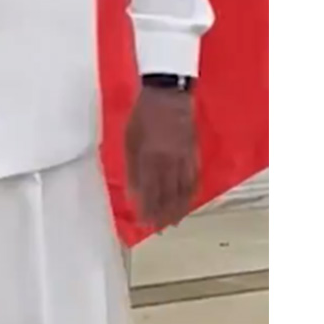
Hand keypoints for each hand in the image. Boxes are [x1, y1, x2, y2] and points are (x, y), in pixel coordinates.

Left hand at [124, 86, 198, 227]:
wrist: (168, 94)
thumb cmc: (143, 115)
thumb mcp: (129, 139)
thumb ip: (131, 168)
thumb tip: (132, 194)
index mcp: (149, 157)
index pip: (148, 191)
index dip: (147, 208)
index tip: (144, 222)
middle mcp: (168, 161)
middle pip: (167, 194)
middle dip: (162, 214)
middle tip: (159, 229)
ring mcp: (184, 157)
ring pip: (183, 190)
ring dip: (178, 208)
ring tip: (173, 223)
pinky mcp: (194, 152)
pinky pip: (194, 179)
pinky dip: (191, 194)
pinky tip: (187, 202)